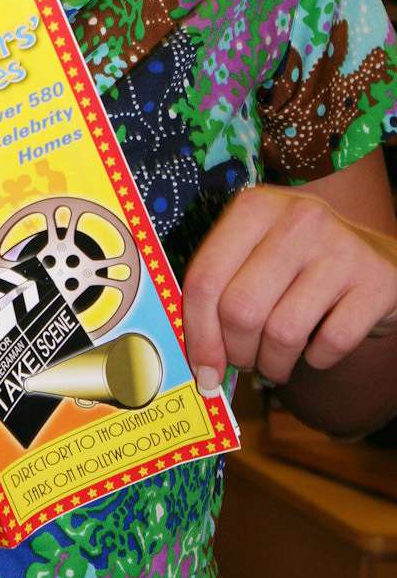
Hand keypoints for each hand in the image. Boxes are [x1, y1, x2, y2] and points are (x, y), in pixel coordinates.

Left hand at [182, 187, 396, 393]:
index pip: (206, 277)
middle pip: (241, 309)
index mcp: (254, 207)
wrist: (379, 258)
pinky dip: (317, 360)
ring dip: (274, 364)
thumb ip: (220, 288)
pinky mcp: (376, 282)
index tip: (202, 369)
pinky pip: (330, 344)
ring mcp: (341, 248)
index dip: (198, 333)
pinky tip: (316, 348)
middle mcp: (297, 219)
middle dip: (236, 352)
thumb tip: (198, 358)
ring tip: (276, 362)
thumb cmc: (300, 264)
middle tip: (245, 361)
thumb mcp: (257, 254)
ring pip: (283, 332)